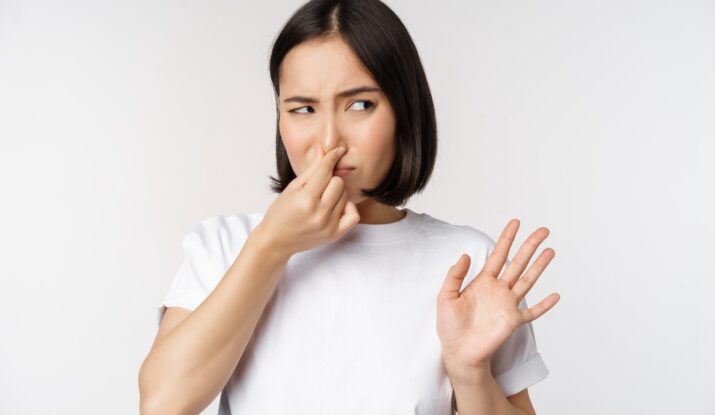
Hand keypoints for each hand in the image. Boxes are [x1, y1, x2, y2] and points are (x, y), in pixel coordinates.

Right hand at [255, 145, 360, 256]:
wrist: (276, 240)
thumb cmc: (281, 213)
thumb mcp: (292, 188)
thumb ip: (311, 169)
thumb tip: (322, 150)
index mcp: (306, 199)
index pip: (325, 171)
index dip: (331, 158)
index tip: (337, 151)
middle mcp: (319, 213)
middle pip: (338, 183)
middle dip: (329, 180)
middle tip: (318, 187)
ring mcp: (328, 225)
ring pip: (345, 196)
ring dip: (336, 194)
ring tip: (322, 199)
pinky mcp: (335, 234)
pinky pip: (354, 215)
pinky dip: (348, 207)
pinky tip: (336, 207)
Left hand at [436, 219, 559, 375]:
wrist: (458, 351)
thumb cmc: (449, 326)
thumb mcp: (445, 296)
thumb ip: (455, 276)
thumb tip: (465, 256)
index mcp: (482, 281)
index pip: (498, 254)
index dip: (506, 238)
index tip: (516, 222)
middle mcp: (498, 290)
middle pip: (518, 262)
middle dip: (530, 246)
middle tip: (543, 230)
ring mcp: (507, 305)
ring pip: (527, 280)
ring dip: (539, 266)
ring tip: (550, 251)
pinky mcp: (512, 321)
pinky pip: (532, 312)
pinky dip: (544, 305)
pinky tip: (555, 295)